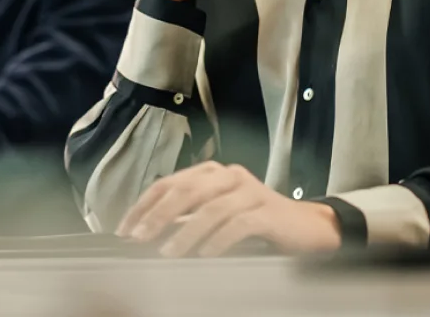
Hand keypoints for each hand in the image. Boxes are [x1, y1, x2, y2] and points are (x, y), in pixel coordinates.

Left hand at [115, 162, 340, 257]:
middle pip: (187, 190)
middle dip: (158, 214)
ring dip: (186, 232)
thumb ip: (189, 218)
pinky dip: (219, 240)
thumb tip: (149, 234)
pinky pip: (238, 224)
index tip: (125, 229)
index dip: (145, 204)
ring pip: (211, 208)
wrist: (305, 228)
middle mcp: (229, 176)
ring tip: (168, 253)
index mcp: (212, 173)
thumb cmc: (256, 224)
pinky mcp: (267, 211)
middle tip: (140, 238)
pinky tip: (206, 255)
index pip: (170, 182)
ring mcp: (250, 191)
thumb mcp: (218, 216)